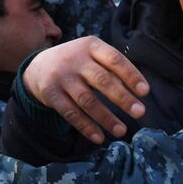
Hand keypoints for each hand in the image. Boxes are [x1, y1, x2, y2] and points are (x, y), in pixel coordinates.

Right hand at [23, 37, 149, 144]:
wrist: (38, 66)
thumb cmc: (77, 62)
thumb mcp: (92, 55)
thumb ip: (111, 68)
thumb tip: (137, 92)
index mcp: (90, 46)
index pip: (115, 59)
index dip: (131, 75)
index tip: (145, 92)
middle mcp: (75, 60)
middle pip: (102, 80)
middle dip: (122, 98)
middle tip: (140, 113)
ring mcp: (61, 77)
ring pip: (86, 100)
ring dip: (106, 117)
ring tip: (122, 131)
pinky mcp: (50, 94)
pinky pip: (70, 113)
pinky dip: (86, 127)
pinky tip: (99, 138)